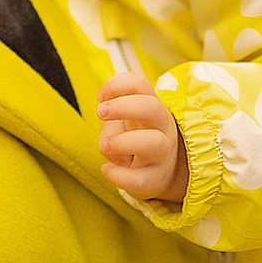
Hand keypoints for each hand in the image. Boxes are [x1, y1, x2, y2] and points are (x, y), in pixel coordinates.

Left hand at [95, 72, 187, 202]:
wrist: (159, 173)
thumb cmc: (137, 140)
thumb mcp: (125, 122)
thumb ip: (112, 115)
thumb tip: (104, 111)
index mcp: (152, 107)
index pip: (140, 83)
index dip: (117, 84)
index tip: (101, 97)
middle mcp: (161, 127)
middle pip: (151, 107)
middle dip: (123, 106)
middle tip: (100, 112)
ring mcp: (161, 154)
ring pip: (153, 142)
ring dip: (122, 142)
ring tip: (106, 145)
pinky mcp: (154, 179)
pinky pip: (139, 179)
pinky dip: (119, 175)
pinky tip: (107, 170)